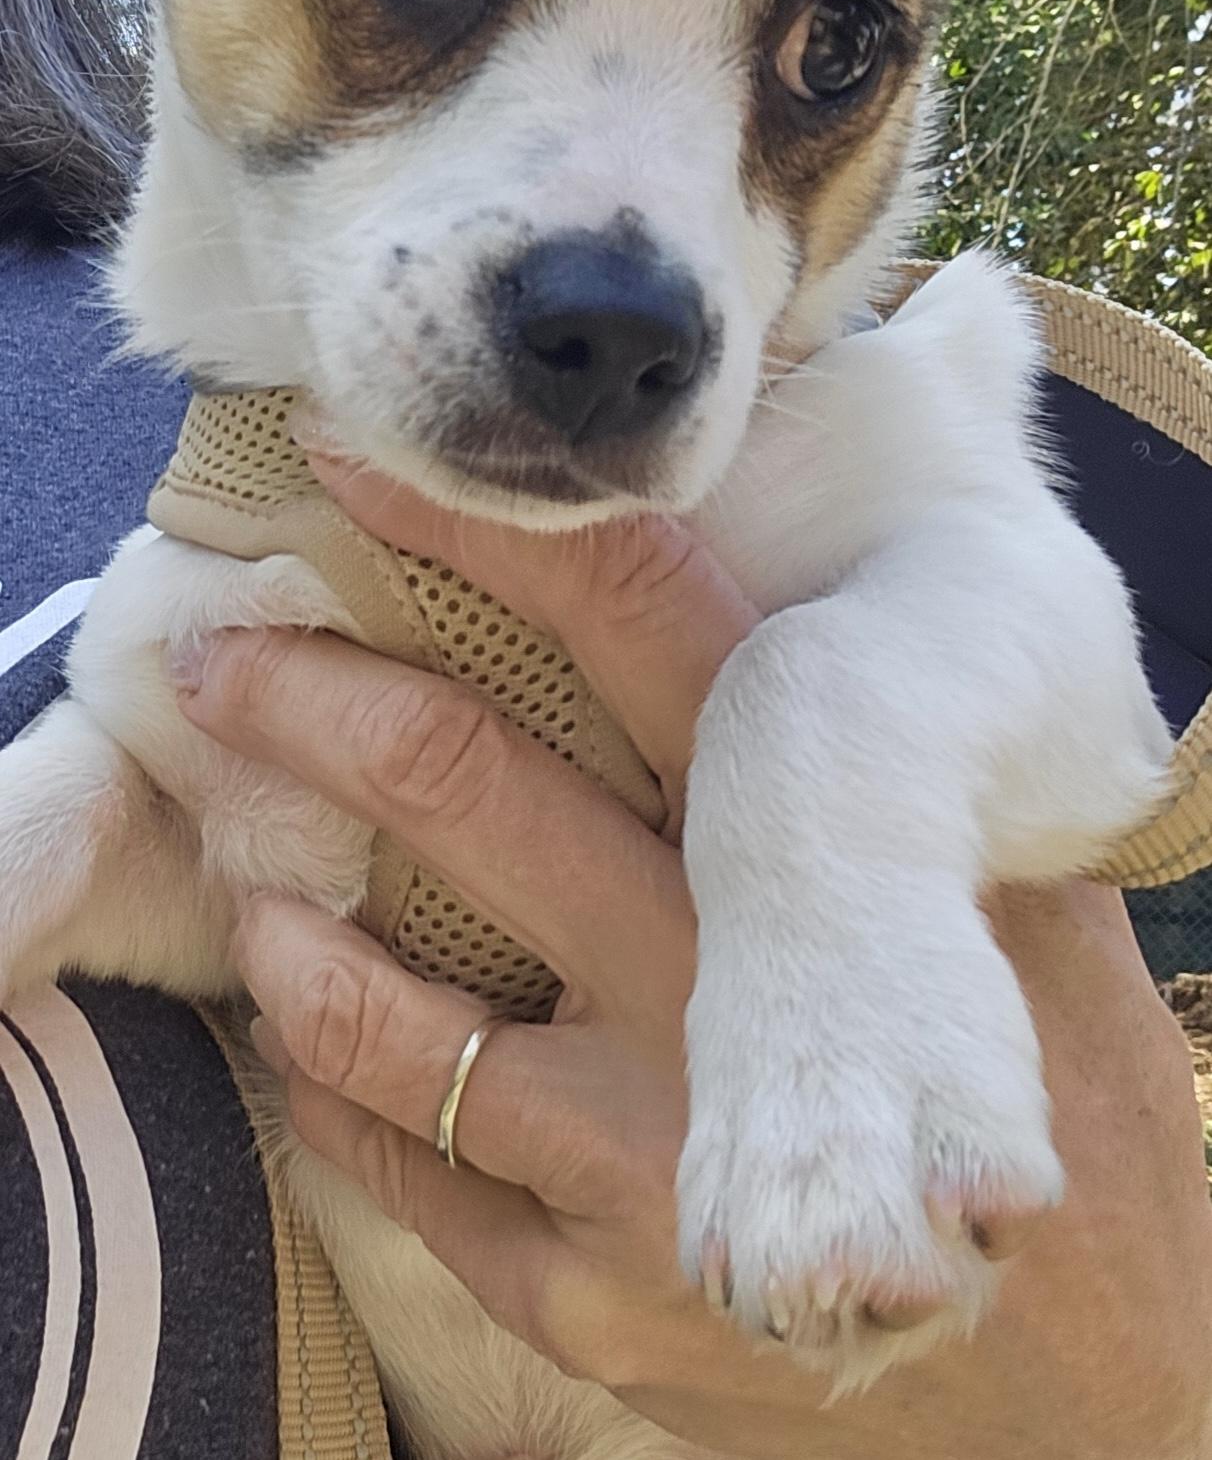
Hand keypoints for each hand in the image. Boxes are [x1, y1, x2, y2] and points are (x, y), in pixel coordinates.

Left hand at [179, 459, 1211, 1458]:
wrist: (1098, 1411)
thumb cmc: (1070, 1123)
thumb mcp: (1037, 917)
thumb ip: (908, 792)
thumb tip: (810, 613)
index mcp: (823, 855)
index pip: (640, 624)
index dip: (487, 531)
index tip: (359, 462)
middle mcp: (710, 988)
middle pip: (467, 784)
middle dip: (314, 701)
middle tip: (220, 654)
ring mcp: (635, 1158)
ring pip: (384, 1002)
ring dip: (288, 909)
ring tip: (242, 853)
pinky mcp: (587, 1300)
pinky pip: (401, 1161)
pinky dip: (334, 1077)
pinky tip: (312, 1025)